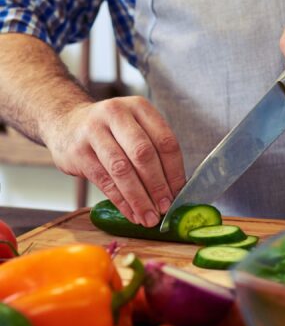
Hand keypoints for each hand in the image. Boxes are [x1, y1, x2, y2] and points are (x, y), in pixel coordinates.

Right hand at [45, 97, 185, 226]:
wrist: (66, 123)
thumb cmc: (110, 131)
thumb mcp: (134, 128)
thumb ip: (153, 152)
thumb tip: (173, 191)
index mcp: (139, 108)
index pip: (165, 142)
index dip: (174, 172)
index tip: (177, 194)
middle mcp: (116, 114)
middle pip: (144, 154)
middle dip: (157, 186)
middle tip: (164, 208)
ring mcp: (94, 131)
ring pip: (122, 169)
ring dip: (139, 198)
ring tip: (148, 217)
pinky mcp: (78, 151)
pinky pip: (104, 181)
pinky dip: (121, 201)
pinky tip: (131, 213)